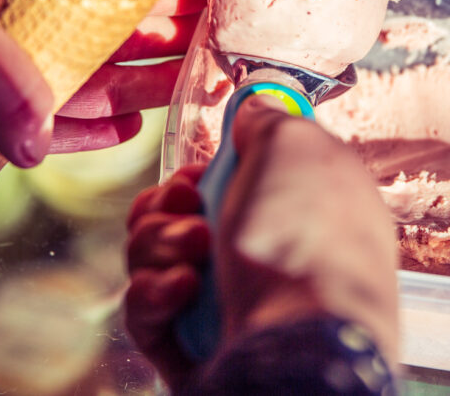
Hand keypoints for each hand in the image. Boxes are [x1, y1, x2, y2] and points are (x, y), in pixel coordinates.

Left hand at [0, 0, 207, 170]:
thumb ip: (2, 77)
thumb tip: (40, 140)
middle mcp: (12, 34)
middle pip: (101, 43)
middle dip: (155, 49)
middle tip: (213, 60)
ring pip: (78, 93)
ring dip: (127, 96)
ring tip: (178, 101)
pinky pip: (39, 136)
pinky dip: (80, 136)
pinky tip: (121, 132)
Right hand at [125, 96, 398, 389]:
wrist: (298, 342)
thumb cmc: (305, 243)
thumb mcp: (294, 147)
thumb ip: (269, 121)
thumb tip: (255, 107)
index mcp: (294, 213)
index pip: (229, 183)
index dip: (203, 171)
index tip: (201, 171)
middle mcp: (260, 257)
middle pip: (176, 214)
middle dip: (169, 206)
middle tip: (192, 211)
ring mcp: (224, 303)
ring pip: (153, 255)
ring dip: (161, 244)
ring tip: (194, 254)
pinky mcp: (188, 344)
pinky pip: (144, 305)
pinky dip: (155, 293)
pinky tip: (183, 292)